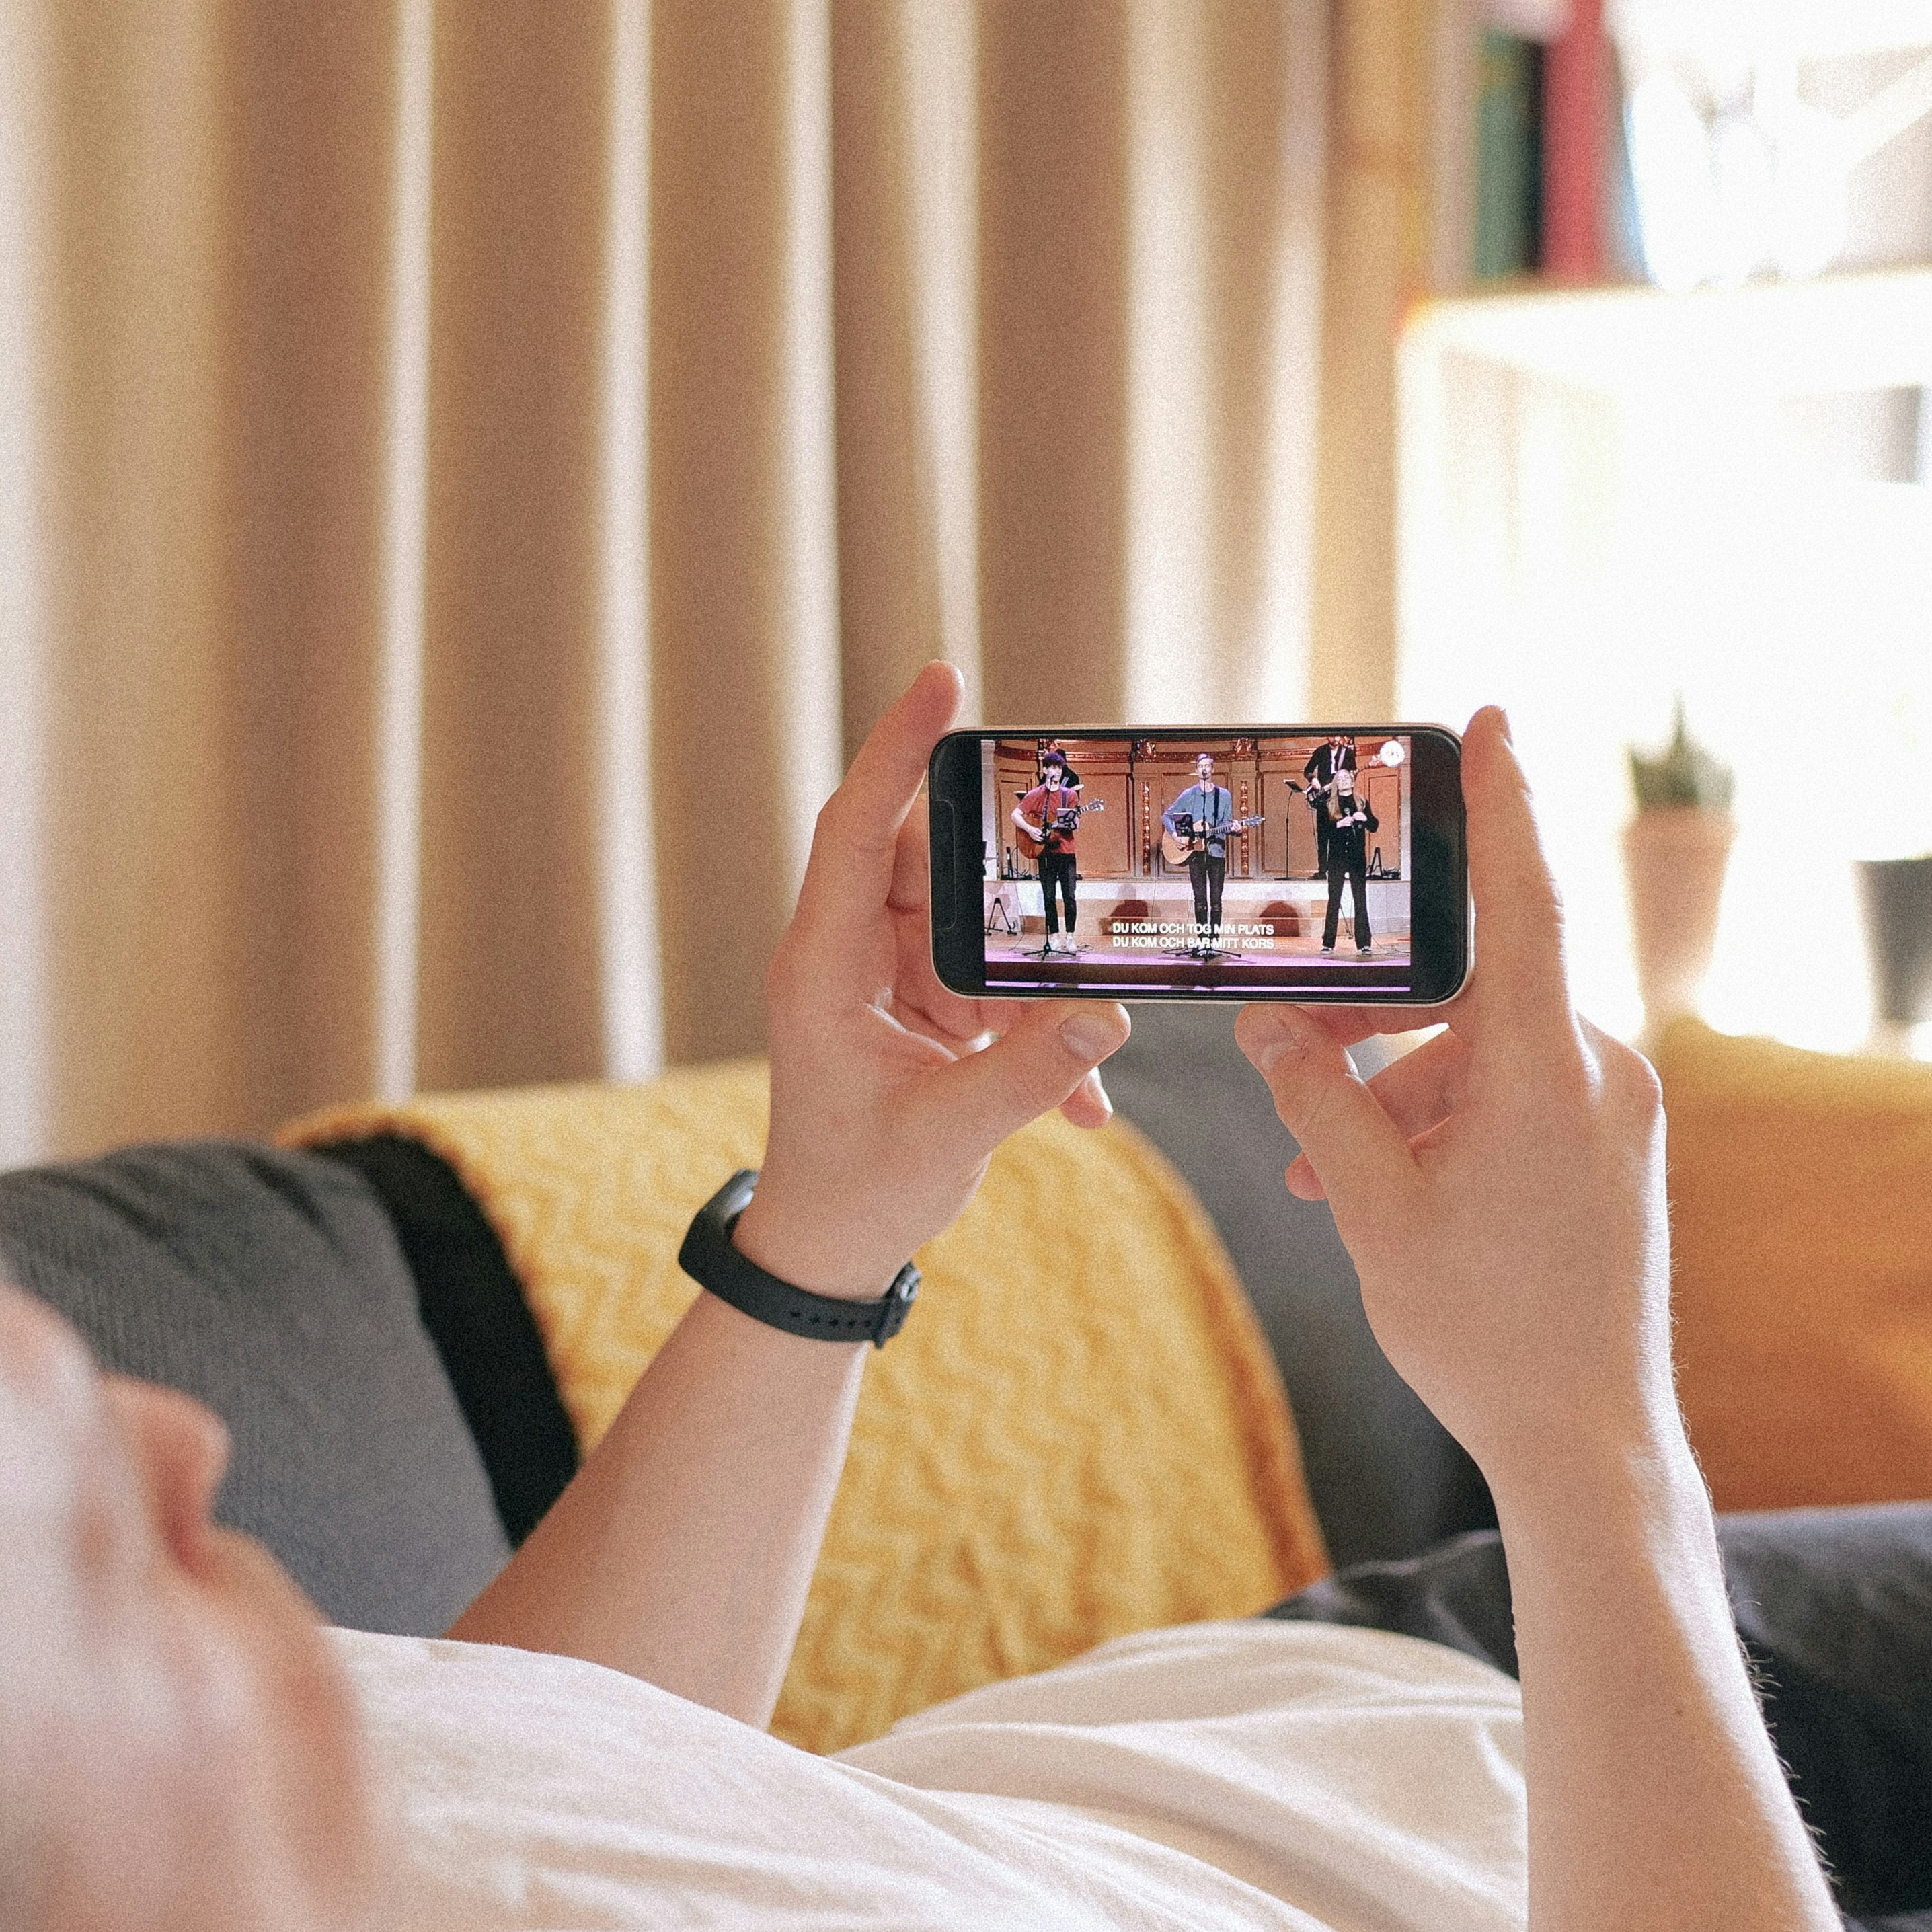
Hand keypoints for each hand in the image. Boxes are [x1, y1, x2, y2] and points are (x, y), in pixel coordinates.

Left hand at [740, 665, 1129, 1297]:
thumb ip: (1026, 1077)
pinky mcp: (928, 1012)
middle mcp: (852, 956)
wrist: (829, 1253)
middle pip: (936, 866)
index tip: (943, 679)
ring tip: (1074, 1057)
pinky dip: (1042, 1039)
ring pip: (981, 932)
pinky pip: (1000, 991)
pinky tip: (1080, 1104)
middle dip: (1010, 887)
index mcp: (824, 966)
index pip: (857, 827)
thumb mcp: (944, 1138)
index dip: (897, 749)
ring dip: (1037, 990)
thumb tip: (1107, 1017)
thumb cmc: (856, 1194)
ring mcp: (892, 981)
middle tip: (1072, 883)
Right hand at [1235, 708, 1672, 1484]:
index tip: (1490, 723)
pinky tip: (1378, 1183)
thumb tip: (1272, 1024)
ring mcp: (1616, 1113)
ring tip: (1314, 1167)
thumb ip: (1319, 1102)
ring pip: (1483, 1055)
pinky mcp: (1615, 1150)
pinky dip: (1445, 1121)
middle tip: (1283, 1052)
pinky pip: (1517, 1097)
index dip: (1503, 807)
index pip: (1523, 905)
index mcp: (1546, 1075)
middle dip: (1372, 1026)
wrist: (1587, 1439)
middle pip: (1471, 995)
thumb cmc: (1484, 1332)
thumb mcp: (1372, 1211)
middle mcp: (1600, 1074)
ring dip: (1396, 1092)